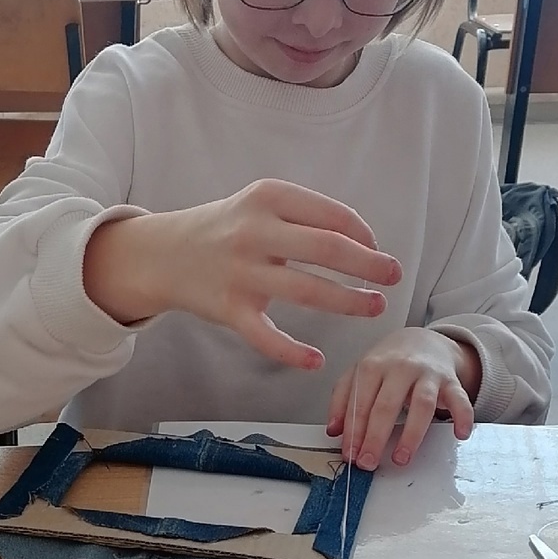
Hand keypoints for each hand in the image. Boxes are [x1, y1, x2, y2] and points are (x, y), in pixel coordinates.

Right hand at [82, 180, 401, 370]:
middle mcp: (254, 232)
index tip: (376, 249)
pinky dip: (293, 352)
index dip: (364, 235)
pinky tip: (317, 360)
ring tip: (375, 306)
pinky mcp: (228, 309)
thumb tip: (364, 244)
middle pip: (328, 249)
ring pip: (308, 290)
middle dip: (370, 265)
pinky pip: (266, 336)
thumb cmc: (226, 228)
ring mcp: (240, 272)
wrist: (163, 253)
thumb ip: (306, 216)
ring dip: (349, 301)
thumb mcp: (261, 203)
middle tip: (394, 276)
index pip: (333, 215)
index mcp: (268, 197)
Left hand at [327, 328, 479, 469]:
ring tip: (401, 458)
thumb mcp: (359, 374)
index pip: (360, 401)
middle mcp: (400, 368)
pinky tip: (459, 434)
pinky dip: (462, 416)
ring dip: (411, 434)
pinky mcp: (451, 381)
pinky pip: (459, 399)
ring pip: (421, 405)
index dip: (354, 430)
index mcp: (373, 366)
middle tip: (368, 462)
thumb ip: (343, 399)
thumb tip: (334, 430)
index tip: (350, 454)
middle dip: (375, 437)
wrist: (422, 340)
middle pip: (386, 405)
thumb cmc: (388, 363)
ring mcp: (427, 374)